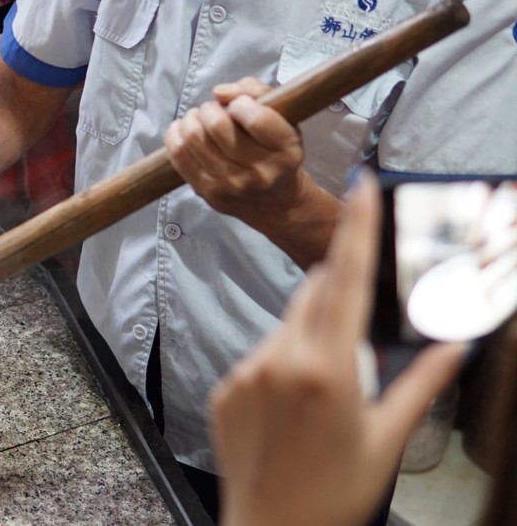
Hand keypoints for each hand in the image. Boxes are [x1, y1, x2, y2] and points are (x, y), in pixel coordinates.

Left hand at [165, 77, 331, 259]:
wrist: (276, 203)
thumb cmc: (277, 153)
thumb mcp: (284, 118)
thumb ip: (256, 92)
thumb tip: (219, 93)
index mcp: (286, 150)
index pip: (256, 119)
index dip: (241, 103)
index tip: (239, 105)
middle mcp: (260, 172)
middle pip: (217, 126)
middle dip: (210, 109)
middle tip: (213, 111)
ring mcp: (231, 184)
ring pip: (194, 138)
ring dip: (191, 119)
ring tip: (199, 119)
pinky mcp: (207, 192)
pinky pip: (179, 156)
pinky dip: (175, 134)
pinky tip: (183, 130)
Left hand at [210, 173, 466, 525]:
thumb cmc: (336, 492)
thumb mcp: (387, 439)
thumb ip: (421, 383)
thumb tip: (454, 344)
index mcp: (328, 368)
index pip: (347, 280)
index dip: (357, 229)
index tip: (362, 186)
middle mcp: (280, 358)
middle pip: (316, 297)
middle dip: (340, 296)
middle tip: (358, 338)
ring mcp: (246, 370)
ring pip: (287, 327)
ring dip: (311, 340)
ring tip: (324, 400)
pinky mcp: (224, 385)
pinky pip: (259, 356)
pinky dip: (281, 367)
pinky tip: (292, 412)